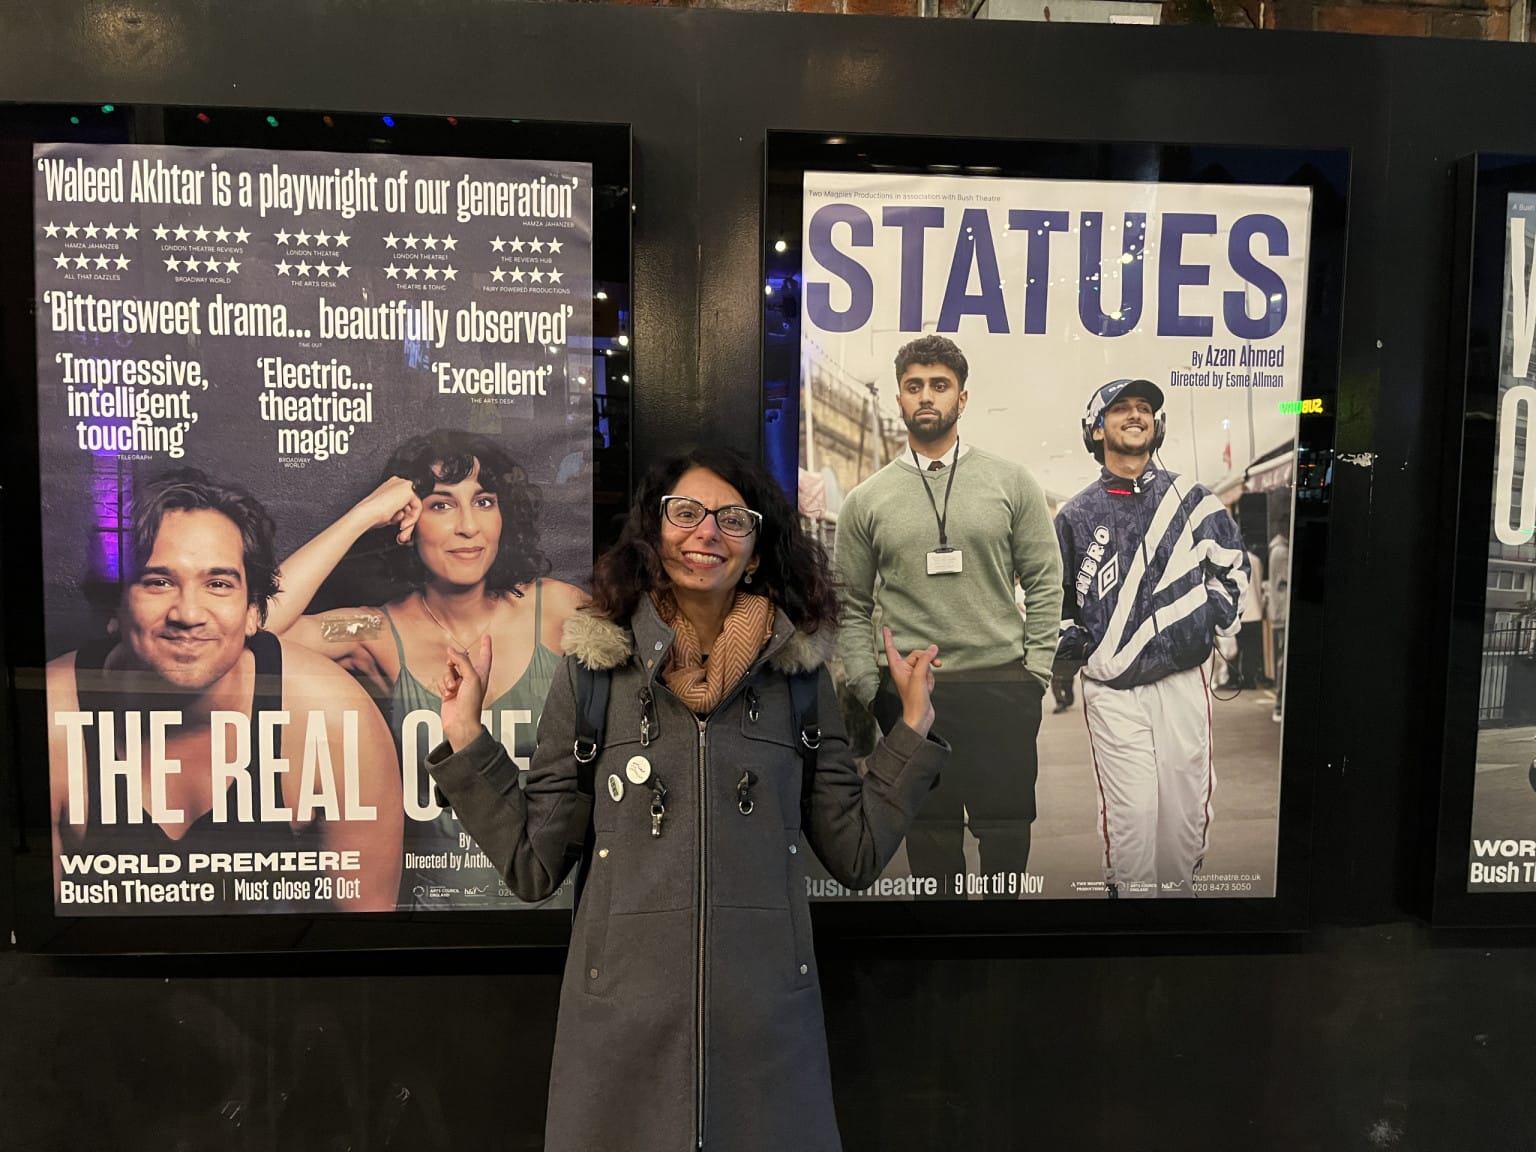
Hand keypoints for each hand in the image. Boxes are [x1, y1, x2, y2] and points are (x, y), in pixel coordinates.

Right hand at [353, 476, 421, 544]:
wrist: (366, 514)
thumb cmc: (371, 515)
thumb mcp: (388, 512)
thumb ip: (399, 511)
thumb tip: (405, 516)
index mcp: (391, 486)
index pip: (404, 502)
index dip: (403, 516)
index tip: (400, 527)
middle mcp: (397, 483)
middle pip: (411, 504)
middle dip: (407, 520)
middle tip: (403, 533)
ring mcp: (402, 485)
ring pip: (415, 507)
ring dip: (409, 522)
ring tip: (401, 530)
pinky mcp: (408, 490)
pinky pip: (418, 507)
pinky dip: (412, 519)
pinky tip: (403, 525)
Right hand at [438, 635, 491, 750]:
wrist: (460, 722)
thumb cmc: (471, 703)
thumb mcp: (471, 678)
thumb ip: (462, 661)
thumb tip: (451, 651)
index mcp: (481, 674)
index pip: (485, 656)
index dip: (486, 645)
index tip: (487, 636)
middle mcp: (471, 678)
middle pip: (461, 660)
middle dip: (454, 661)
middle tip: (451, 664)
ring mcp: (459, 685)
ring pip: (449, 670)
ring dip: (448, 677)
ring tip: (452, 688)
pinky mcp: (449, 691)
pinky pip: (442, 680)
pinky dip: (443, 686)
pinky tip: (448, 694)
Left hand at [882, 626, 939, 738]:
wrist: (920, 716)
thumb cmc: (914, 699)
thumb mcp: (920, 676)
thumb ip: (925, 659)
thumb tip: (933, 648)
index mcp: (897, 668)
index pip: (891, 649)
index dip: (888, 638)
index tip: (886, 628)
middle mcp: (903, 670)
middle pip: (916, 655)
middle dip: (927, 659)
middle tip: (936, 663)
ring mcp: (913, 676)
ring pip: (924, 663)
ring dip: (930, 671)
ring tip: (928, 684)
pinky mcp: (920, 681)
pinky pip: (928, 672)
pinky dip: (931, 678)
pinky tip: (929, 688)